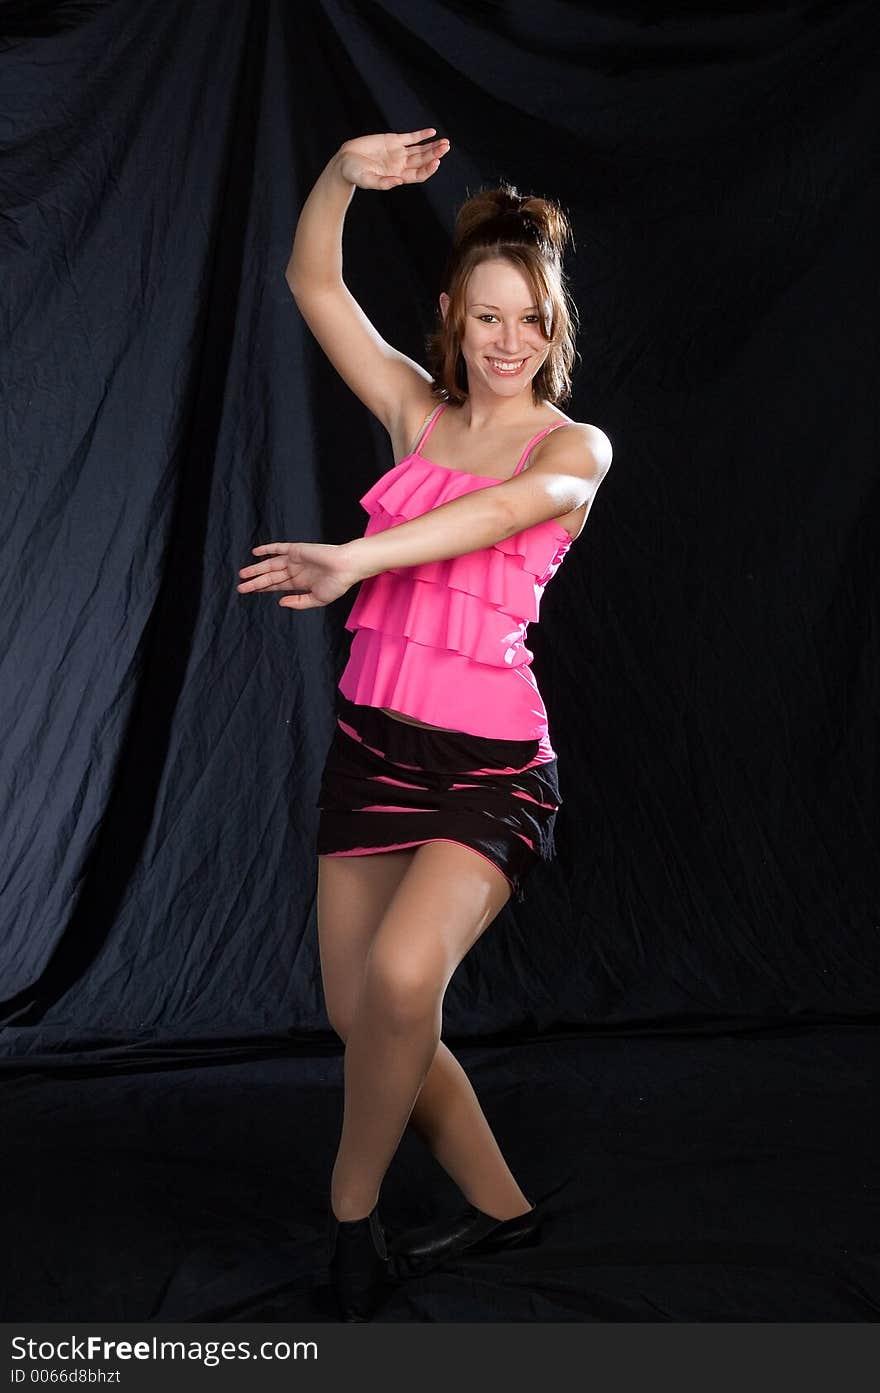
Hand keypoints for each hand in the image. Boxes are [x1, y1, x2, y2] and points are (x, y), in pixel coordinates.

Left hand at [237, 540, 359, 609]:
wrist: (346, 567)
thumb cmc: (337, 584)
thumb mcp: (317, 600)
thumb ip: (299, 602)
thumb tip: (281, 602)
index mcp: (301, 582)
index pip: (277, 586)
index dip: (263, 589)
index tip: (250, 591)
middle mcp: (296, 570)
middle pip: (270, 577)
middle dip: (255, 582)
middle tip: (240, 587)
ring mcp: (295, 559)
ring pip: (270, 565)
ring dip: (256, 569)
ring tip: (242, 574)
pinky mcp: (296, 549)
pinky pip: (278, 548)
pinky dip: (267, 549)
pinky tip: (255, 552)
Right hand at [337, 129, 449, 190]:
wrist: (345, 161)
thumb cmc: (355, 174)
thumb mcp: (367, 180)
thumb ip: (382, 183)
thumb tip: (398, 182)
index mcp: (398, 176)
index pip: (418, 174)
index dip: (428, 169)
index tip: (436, 162)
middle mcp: (401, 165)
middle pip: (423, 160)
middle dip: (435, 154)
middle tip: (446, 147)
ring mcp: (399, 152)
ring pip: (420, 149)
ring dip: (432, 146)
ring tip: (445, 142)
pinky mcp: (393, 140)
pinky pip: (410, 138)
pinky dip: (421, 135)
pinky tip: (431, 133)